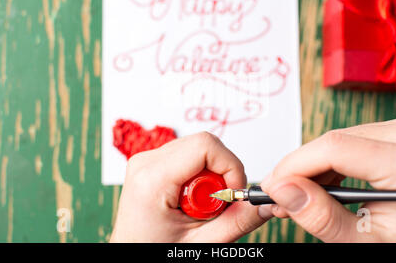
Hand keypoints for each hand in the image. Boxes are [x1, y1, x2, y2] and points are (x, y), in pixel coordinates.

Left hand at [110, 132, 271, 241]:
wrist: (130, 254)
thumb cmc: (154, 251)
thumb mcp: (200, 244)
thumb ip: (237, 221)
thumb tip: (266, 203)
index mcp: (152, 179)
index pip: (205, 145)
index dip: (230, 166)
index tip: (233, 194)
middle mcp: (145, 162)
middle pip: (203, 144)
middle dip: (221, 174)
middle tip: (216, 206)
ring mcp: (147, 160)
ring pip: (198, 148)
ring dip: (211, 176)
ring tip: (201, 207)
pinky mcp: (152, 162)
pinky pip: (188, 155)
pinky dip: (200, 175)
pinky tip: (192, 199)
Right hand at [261, 114, 395, 241]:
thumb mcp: (366, 242)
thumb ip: (321, 216)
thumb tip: (282, 190)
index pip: (333, 148)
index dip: (293, 165)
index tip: (272, 186)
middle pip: (334, 142)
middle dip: (300, 168)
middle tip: (281, 195)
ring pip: (339, 138)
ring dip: (314, 165)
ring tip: (303, 194)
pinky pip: (353, 138)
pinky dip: (333, 160)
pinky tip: (325, 183)